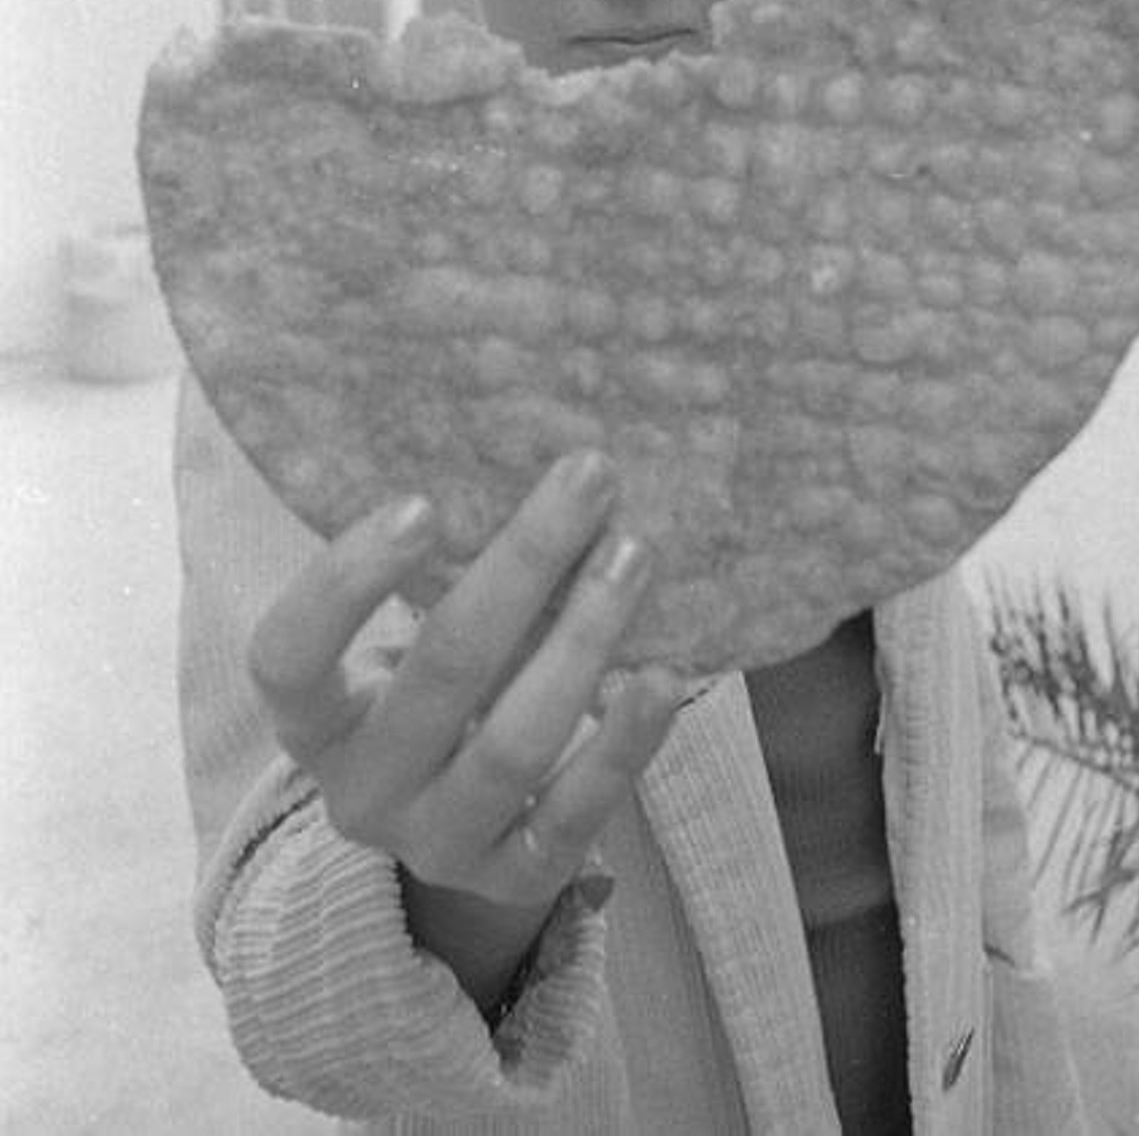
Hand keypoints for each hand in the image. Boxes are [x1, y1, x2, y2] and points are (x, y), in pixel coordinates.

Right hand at [247, 449, 682, 994]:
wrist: (457, 818)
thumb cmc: (434, 687)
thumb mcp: (404, 638)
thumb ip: (440, 571)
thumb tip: (532, 448)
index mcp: (312, 721)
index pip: (288, 658)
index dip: (346, 582)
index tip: (423, 502)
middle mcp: (361, 790)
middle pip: (440, 674)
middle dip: (523, 565)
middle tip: (589, 477)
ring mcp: (436, 844)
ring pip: (512, 745)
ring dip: (583, 639)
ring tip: (634, 553)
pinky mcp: (514, 879)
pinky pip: (574, 816)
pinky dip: (622, 745)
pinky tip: (661, 678)